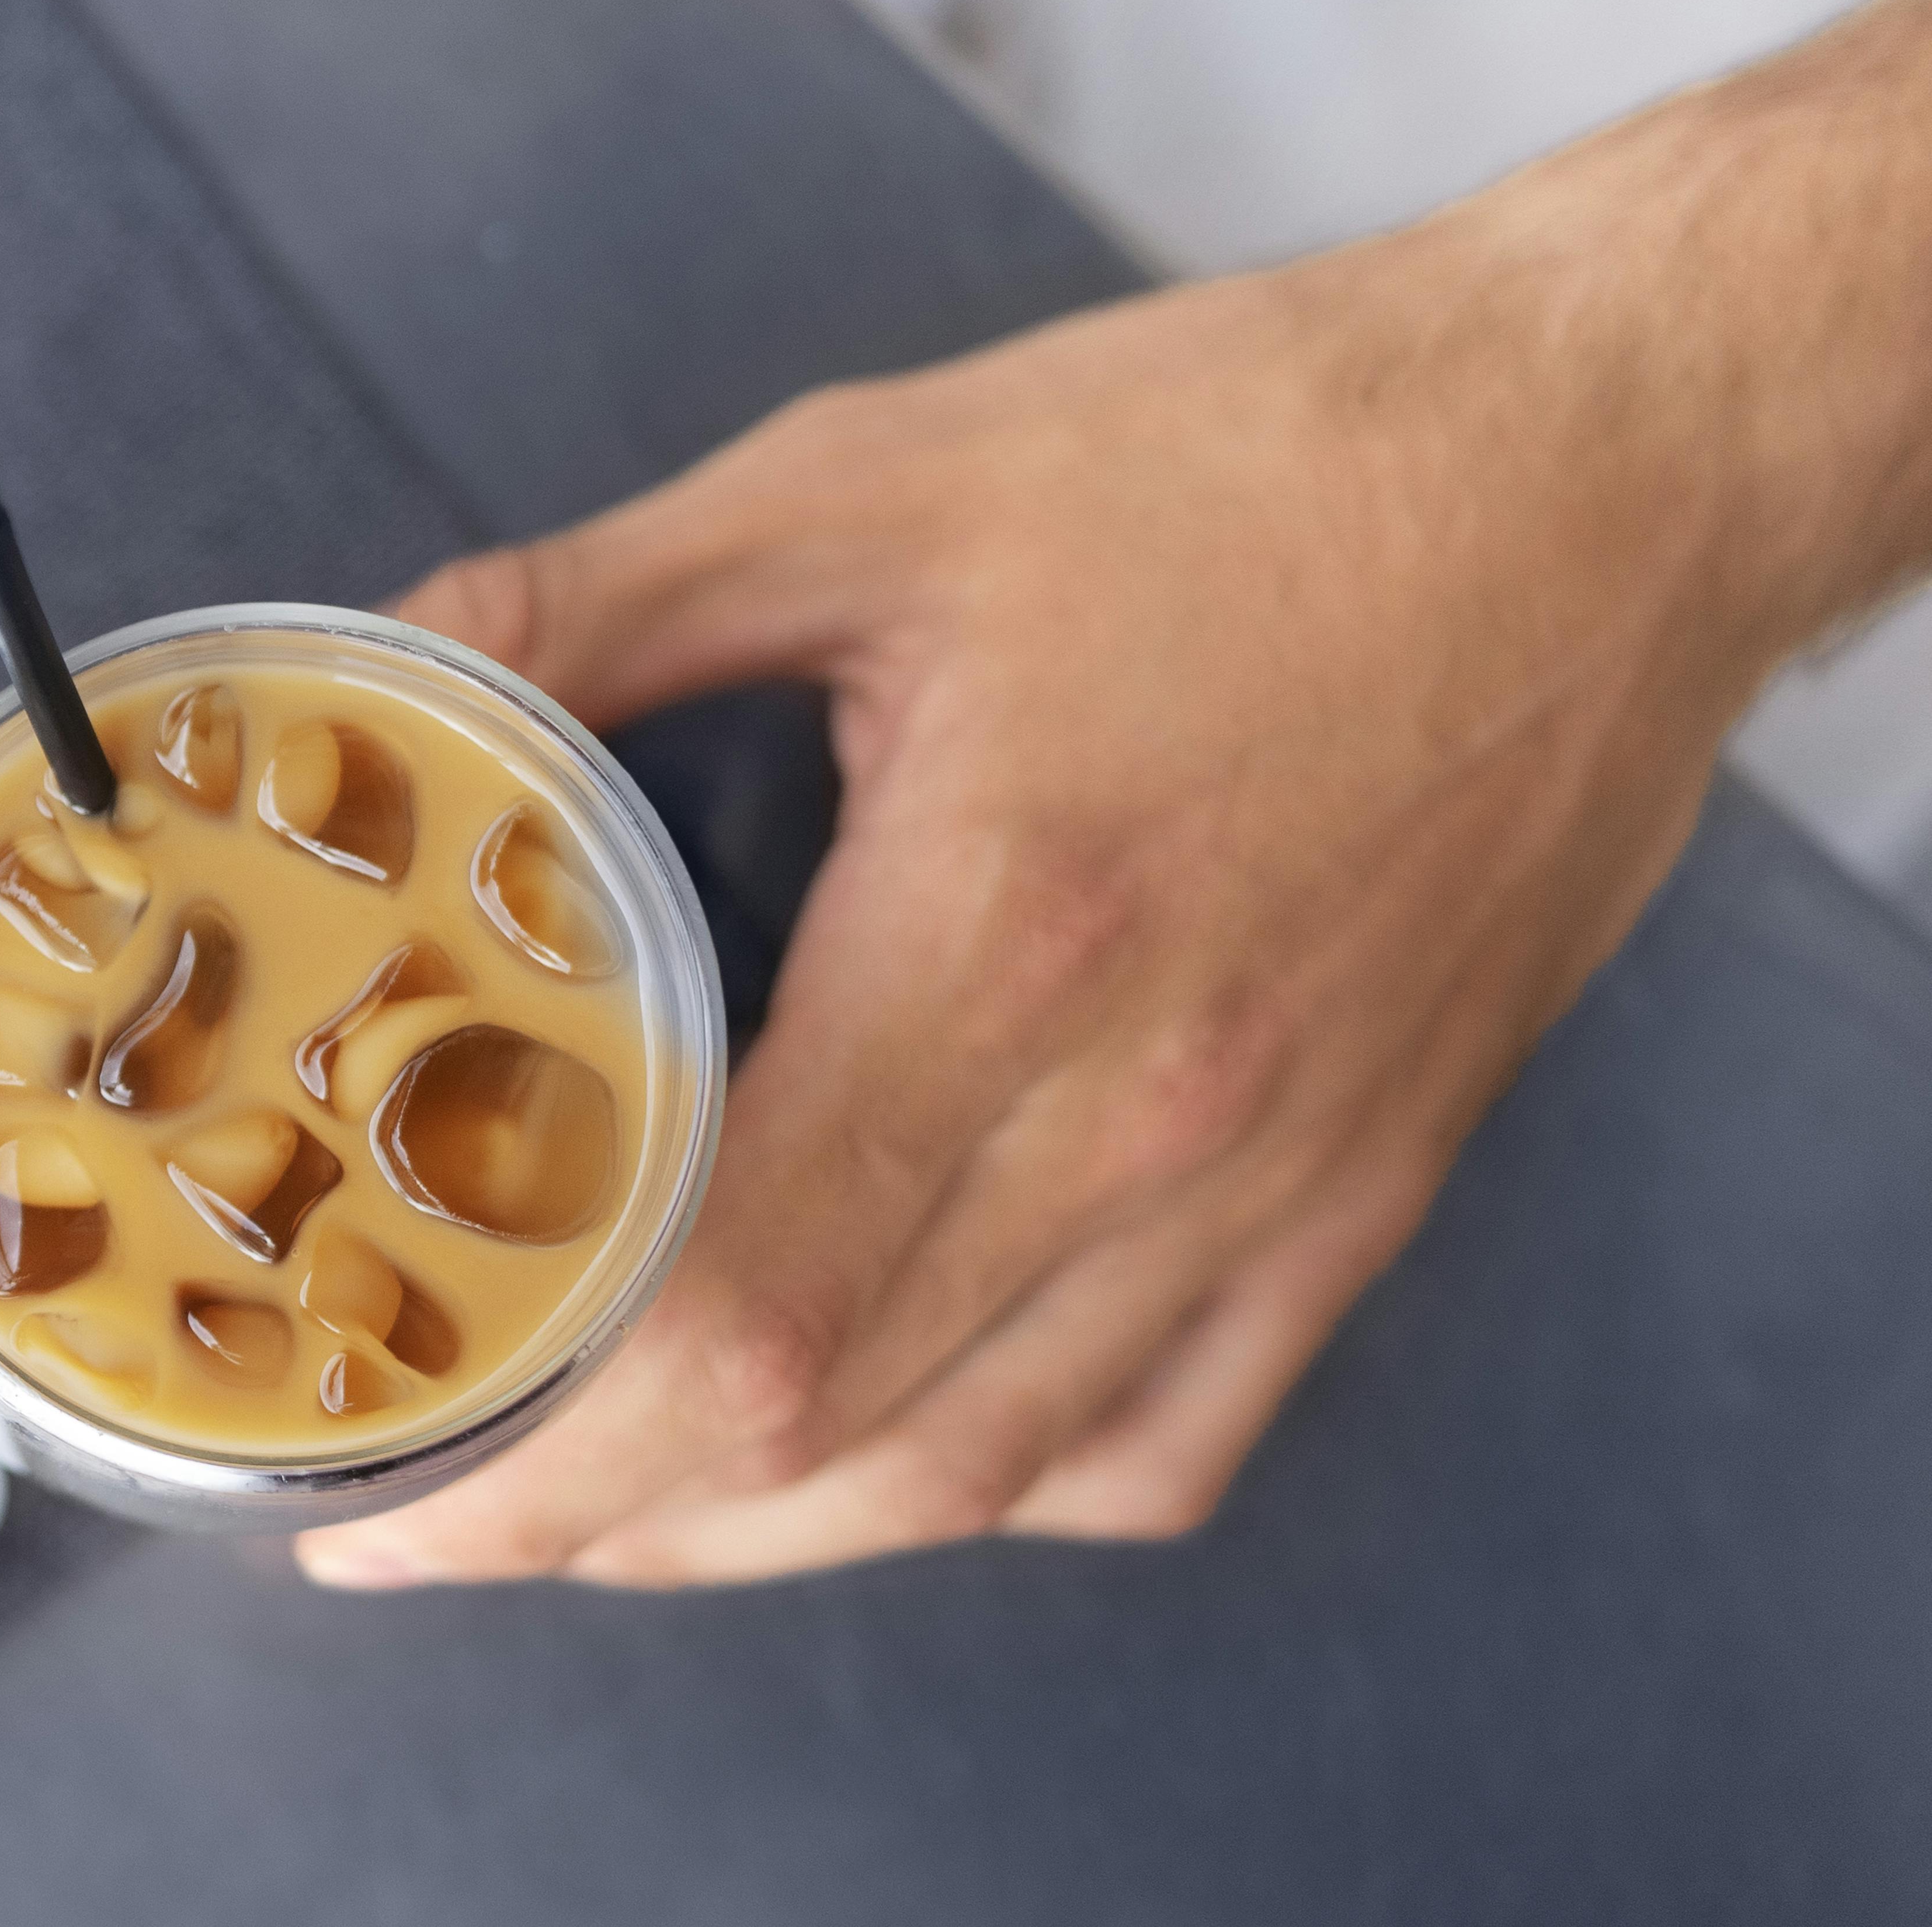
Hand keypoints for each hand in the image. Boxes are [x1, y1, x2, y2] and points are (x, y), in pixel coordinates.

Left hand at [293, 53, 1931, 1588]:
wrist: (1595, 466)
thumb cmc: (1240, 453)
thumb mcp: (863, 478)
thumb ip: (597, 597)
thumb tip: (398, 667)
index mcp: (999, 941)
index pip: (741, 1307)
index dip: (547, 1438)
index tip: (393, 1472)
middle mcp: (1148, 1112)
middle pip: (828, 1432)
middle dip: (592, 1518)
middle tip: (426, 1513)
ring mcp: (1278, 1178)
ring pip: (984, 1471)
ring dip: (765, 1536)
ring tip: (594, 1524)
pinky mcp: (1367, 1189)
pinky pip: (1166, 1435)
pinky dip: (995, 1484)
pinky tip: (876, 1462)